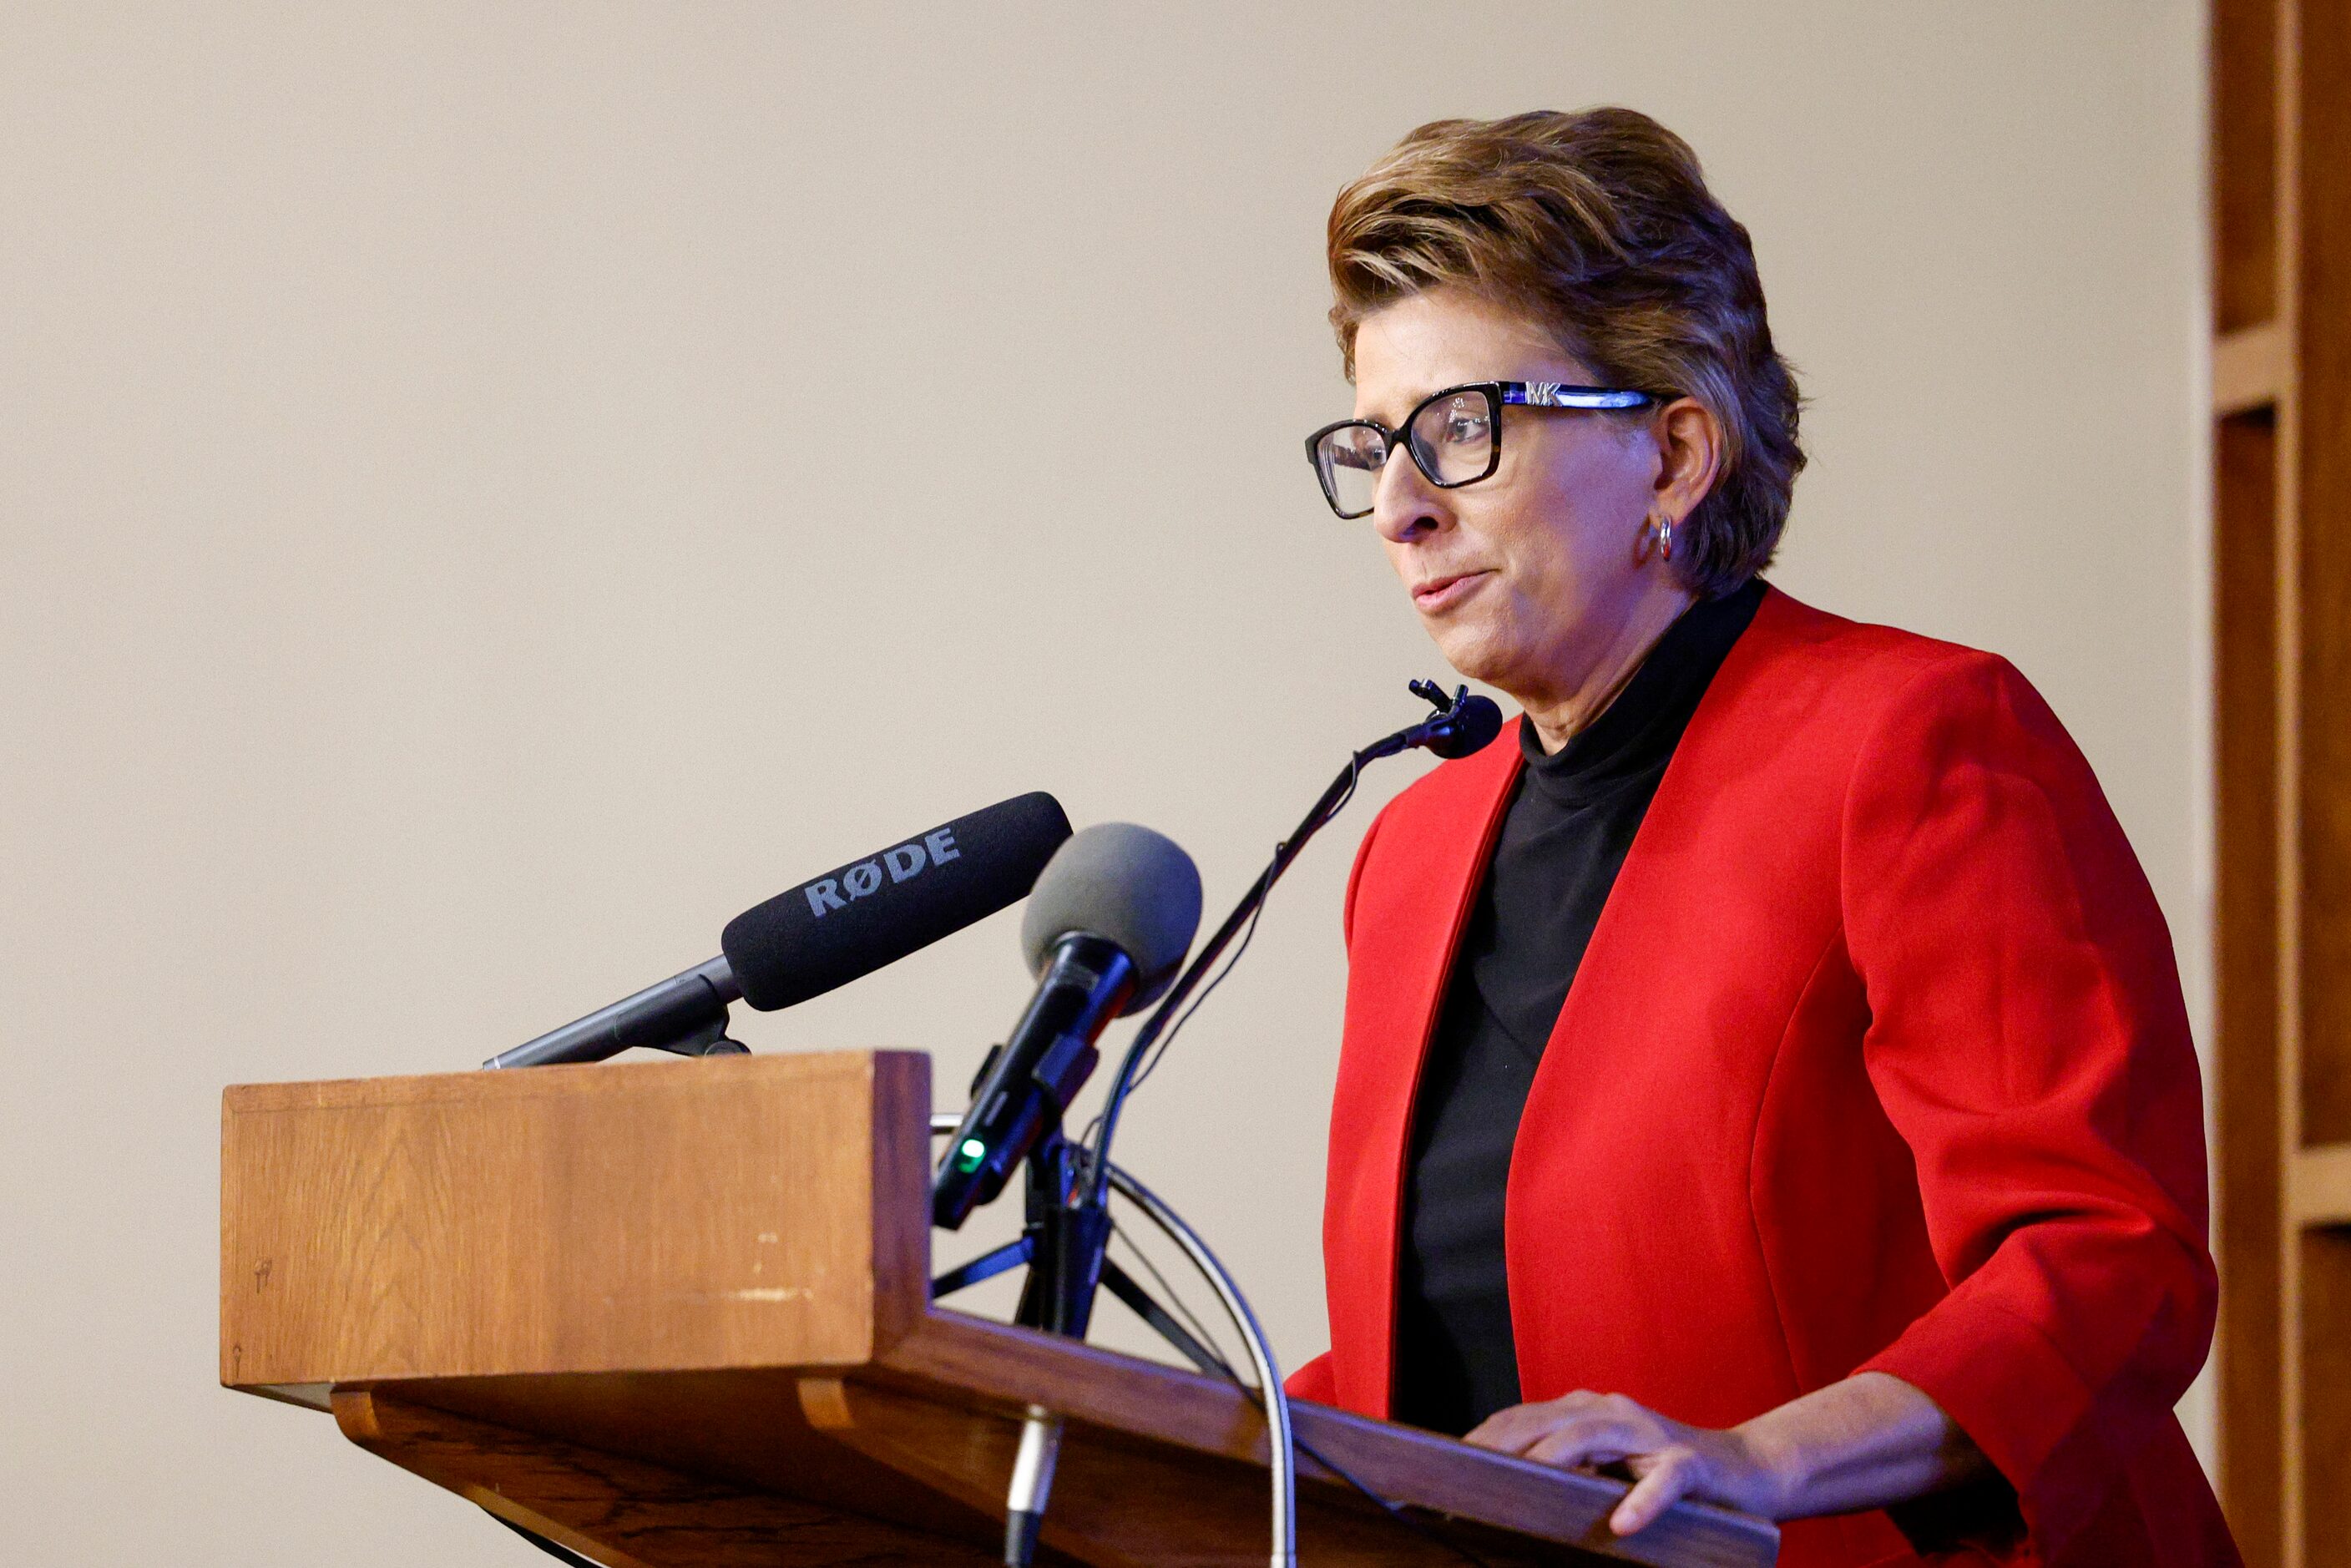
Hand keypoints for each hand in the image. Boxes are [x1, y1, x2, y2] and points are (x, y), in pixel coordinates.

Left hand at [1463, 1390, 1789, 1536]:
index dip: (1479, 1438)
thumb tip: (1499, 1493)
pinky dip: (1641, 1502)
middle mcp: (1608, 1412)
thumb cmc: (1661, 1475)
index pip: (1517, 1419)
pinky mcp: (1688, 1464)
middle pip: (1540, 1422)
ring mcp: (1648, 1434)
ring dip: (1550, 1462)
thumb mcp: (1603, 1471)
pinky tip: (1622, 1525)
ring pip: (1588, 1439)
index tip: (1441, 1465)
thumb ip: (1562, 1471)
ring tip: (1514, 1488)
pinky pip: (1662, 1482)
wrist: (1744, 1470)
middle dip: (1497, 1447)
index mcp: (1583, 1413)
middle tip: (1459, 1477)